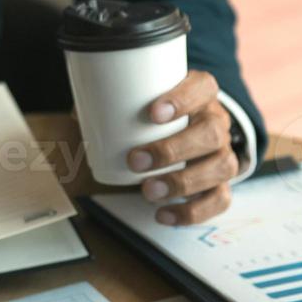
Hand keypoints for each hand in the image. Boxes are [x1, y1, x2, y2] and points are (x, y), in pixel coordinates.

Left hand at [126, 70, 238, 224]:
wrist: (189, 131)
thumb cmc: (158, 115)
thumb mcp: (141, 100)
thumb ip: (112, 101)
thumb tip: (78, 112)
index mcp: (201, 94)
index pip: (204, 87)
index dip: (183, 99)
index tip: (153, 112)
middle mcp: (217, 122)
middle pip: (212, 133)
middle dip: (173, 150)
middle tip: (136, 161)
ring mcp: (223, 153)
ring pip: (221, 167)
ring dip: (183, 182)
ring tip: (148, 191)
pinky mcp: (221, 183)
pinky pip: (220, 200)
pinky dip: (192, 211)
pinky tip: (163, 214)